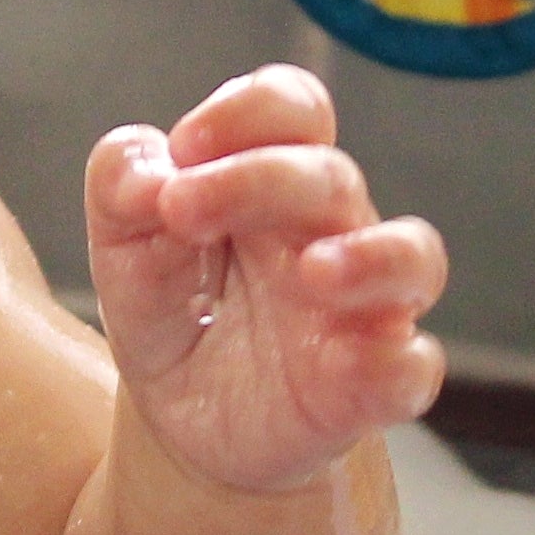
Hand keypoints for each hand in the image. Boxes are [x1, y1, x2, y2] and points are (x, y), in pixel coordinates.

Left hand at [83, 66, 447, 496]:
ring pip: (413, 257)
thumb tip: (149, 174)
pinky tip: (347, 362)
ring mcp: (362, 308)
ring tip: (312, 272)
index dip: (245, 112)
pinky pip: (414, 367)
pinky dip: (394, 361)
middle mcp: (330, 231)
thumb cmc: (176, 313)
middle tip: (181, 211)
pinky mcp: (372, 386)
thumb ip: (121, 185)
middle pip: (333, 177)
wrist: (184, 425)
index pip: (293, 109)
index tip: (184, 150)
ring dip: (371, 256)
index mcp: (274, 179)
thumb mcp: (123, 246)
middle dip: (258, 179)